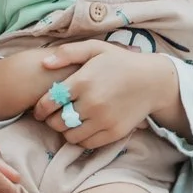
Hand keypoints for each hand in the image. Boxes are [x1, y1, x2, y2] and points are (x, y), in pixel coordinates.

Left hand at [33, 47, 173, 147]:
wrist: (153, 80)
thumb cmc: (121, 62)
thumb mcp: (95, 48)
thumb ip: (68, 53)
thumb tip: (44, 63)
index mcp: (83, 81)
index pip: (49, 103)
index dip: (39, 109)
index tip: (39, 110)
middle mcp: (92, 103)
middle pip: (57, 122)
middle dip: (51, 121)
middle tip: (54, 116)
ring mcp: (104, 120)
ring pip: (70, 136)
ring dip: (65, 131)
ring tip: (68, 122)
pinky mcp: (114, 133)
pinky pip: (87, 143)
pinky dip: (80, 138)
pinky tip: (83, 128)